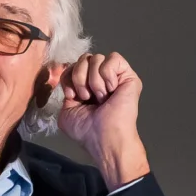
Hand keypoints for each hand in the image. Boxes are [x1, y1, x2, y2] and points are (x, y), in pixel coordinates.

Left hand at [58, 52, 149, 190]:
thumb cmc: (86, 130)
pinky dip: (107, 74)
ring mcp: (115, 76)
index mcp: (87, 86)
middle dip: (79, 77)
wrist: (104, 137)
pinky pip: (114, 58)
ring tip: (101, 98)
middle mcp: (101, 79)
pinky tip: (111, 90)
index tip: (72, 96)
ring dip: (93, 81)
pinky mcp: (129, 75)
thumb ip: (67, 91)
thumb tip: (70, 80)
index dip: (69, 77)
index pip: (73, 65)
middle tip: (87, 97)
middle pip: (84, 58)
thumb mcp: (66, 111)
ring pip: (97, 58)